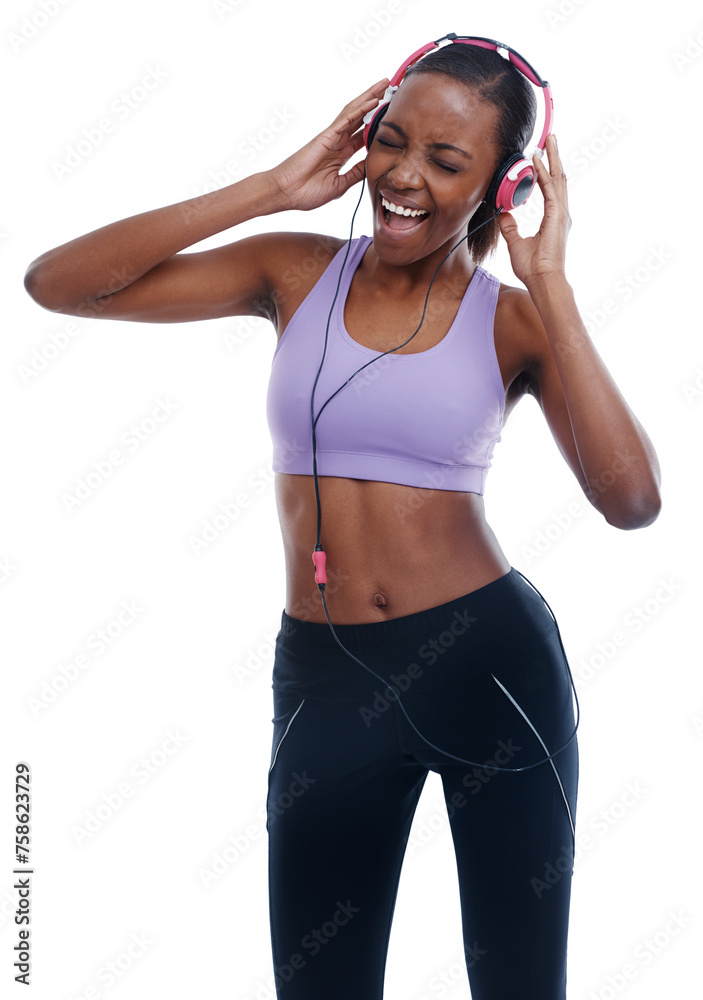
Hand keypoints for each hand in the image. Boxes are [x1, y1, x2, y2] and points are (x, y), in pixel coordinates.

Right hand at [267, 78, 390, 212]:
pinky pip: (346, 119)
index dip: (376, 126)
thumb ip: (355, 174)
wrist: (287, 193)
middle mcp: (337, 142)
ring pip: (354, 112)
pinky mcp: (326, 136)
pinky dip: (360, 109)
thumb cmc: (307, 192)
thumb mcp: (339, 185)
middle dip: (376, 104)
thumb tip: (371, 166)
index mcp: (340, 155)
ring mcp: (332, 137)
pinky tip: (373, 100)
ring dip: (370, 97)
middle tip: (392, 90)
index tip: (392, 118)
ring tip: (385, 84)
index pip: (362, 135)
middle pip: (360, 118)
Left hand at [497, 134, 570, 285]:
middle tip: (550, 138)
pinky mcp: (557, 216)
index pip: (550, 187)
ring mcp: (561, 213)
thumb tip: (503, 213)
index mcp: (554, 218)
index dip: (545, 170)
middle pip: (558, 177)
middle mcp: (560, 213)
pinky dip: (543, 172)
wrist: (543, 280)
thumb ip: (510, 226)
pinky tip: (537, 160)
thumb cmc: (533, 267)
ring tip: (549, 140)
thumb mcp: (515, 243)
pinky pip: (549, 188)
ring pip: (557, 178)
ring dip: (552, 157)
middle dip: (554, 156)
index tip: (539, 156)